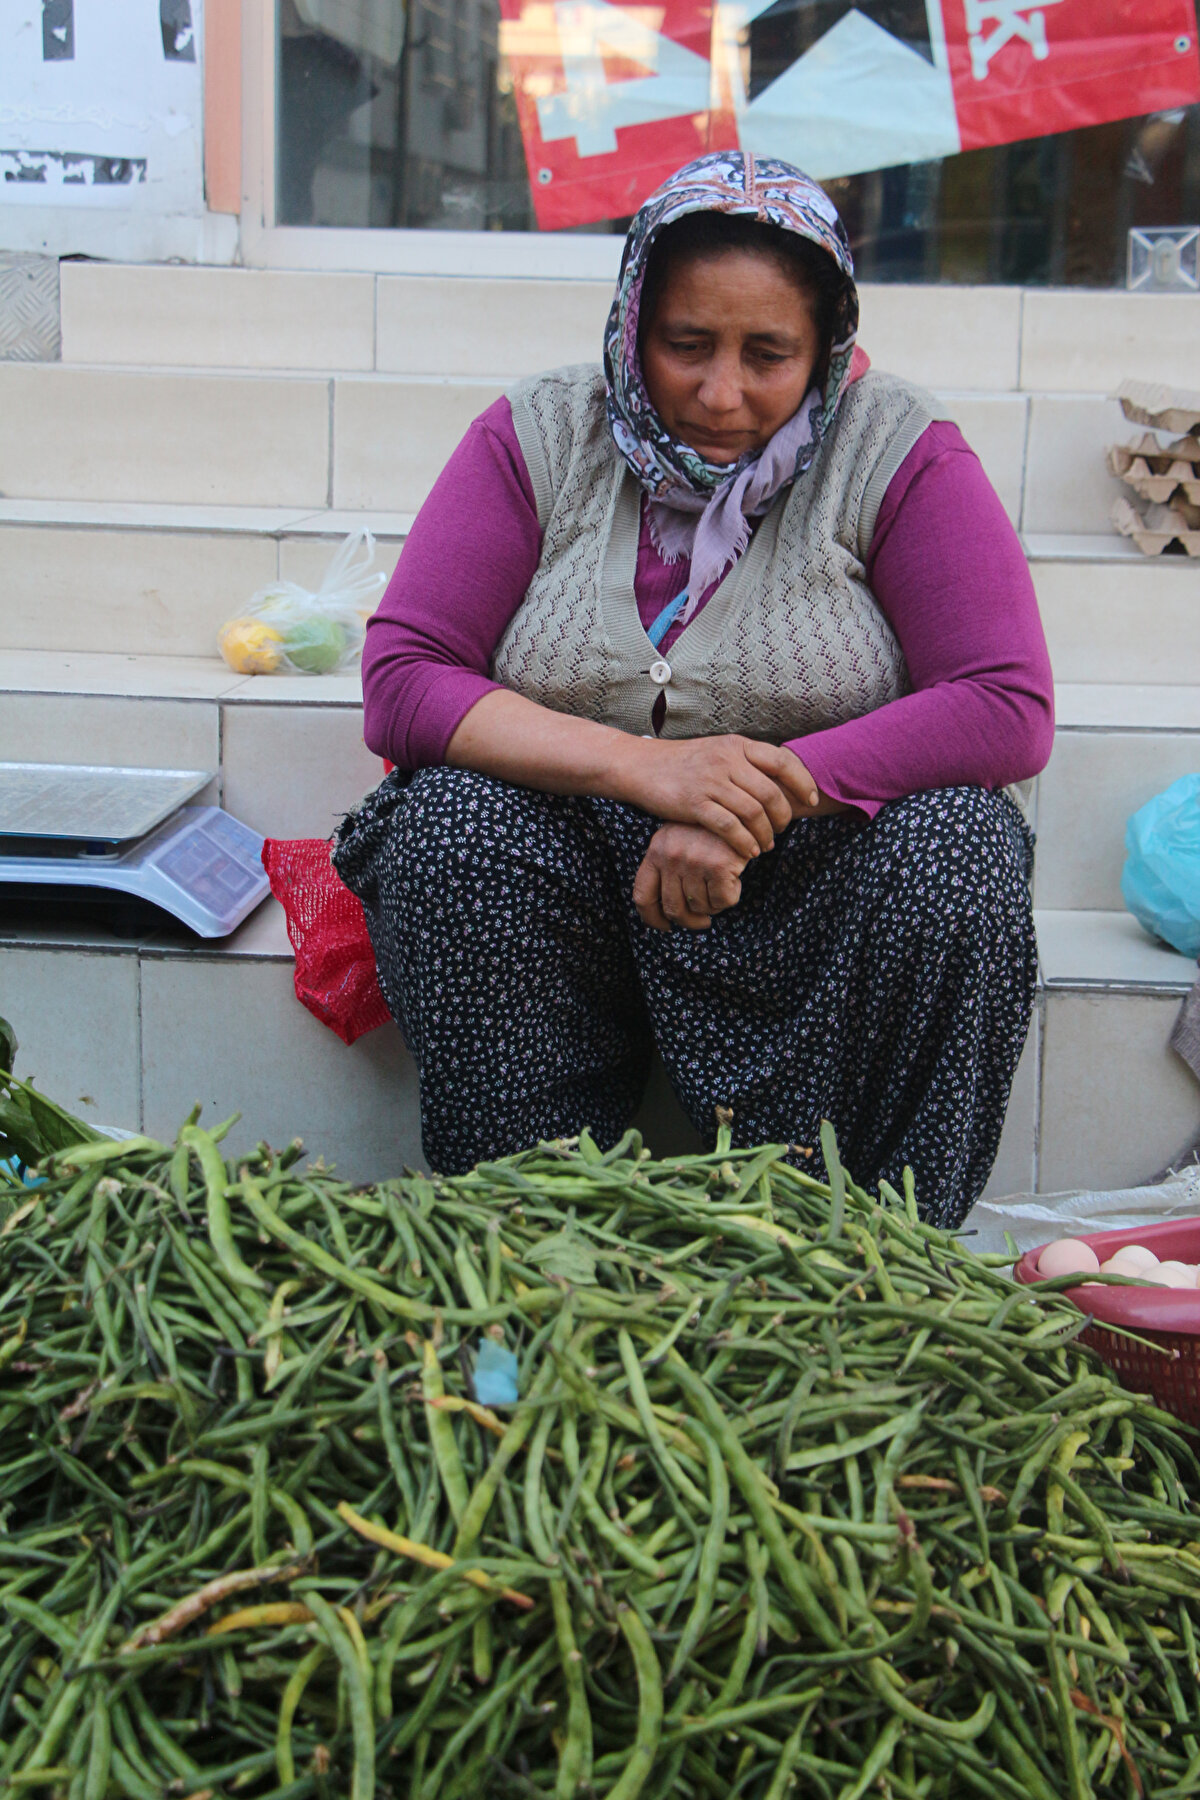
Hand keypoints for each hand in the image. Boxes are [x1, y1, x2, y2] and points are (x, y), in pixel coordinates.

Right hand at [618, 736, 819, 860]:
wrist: (640, 766)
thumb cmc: (682, 763)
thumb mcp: (717, 751)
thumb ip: (745, 762)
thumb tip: (779, 780)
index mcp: (737, 745)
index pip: (783, 761)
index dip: (803, 782)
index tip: (811, 800)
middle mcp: (727, 760)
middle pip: (771, 792)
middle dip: (783, 817)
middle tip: (782, 830)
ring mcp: (710, 781)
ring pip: (754, 812)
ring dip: (765, 834)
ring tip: (765, 845)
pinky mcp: (694, 803)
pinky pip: (730, 827)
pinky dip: (744, 842)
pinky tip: (748, 851)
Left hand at [633, 824, 747, 930]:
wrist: (739, 807)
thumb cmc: (708, 829)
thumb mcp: (678, 840)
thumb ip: (669, 870)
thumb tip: (671, 913)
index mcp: (656, 851)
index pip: (643, 896)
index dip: (652, 918)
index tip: (665, 927)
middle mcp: (670, 857)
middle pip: (673, 909)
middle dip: (690, 921)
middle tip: (703, 922)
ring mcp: (693, 861)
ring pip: (701, 907)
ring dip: (714, 904)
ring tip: (722, 884)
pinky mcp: (718, 866)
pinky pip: (723, 902)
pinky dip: (731, 896)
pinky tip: (735, 878)